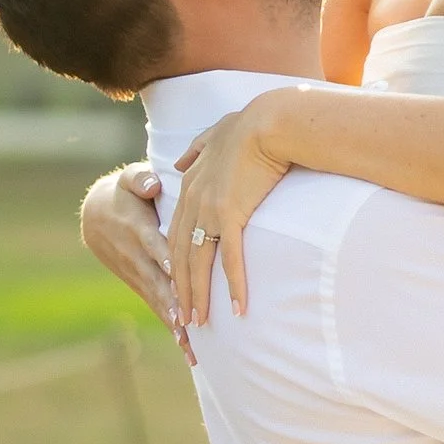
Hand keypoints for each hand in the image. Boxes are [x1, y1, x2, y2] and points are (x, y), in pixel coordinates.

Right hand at [80, 165, 181, 344]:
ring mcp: (138, 275)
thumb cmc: (124, 193)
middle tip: (188, 322)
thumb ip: (139, 179)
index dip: (163, 258)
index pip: (152, 245)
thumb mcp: (129, 179)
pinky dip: (171, 327)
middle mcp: (137, 258)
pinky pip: (158, 307)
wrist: (96, 216)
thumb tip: (151, 185)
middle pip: (157, 282)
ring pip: (158, 301)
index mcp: (137, 230)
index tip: (175, 271)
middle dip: (172, 302)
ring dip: (173, 323)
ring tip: (190, 346)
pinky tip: (187, 349)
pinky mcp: (142, 286)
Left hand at [171, 93, 294, 325]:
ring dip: (199, 295)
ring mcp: (209, 209)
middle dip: (180, 289)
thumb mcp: (213, 134)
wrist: (268, 121)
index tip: (177, 285)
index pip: (175, 233)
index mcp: (189, 185)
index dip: (174, 262)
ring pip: (198, 262)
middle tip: (183, 316)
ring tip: (200, 322)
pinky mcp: (231, 214)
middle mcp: (193, 200)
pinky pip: (230, 258)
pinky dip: (232, 285)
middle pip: (180, 254)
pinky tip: (237, 308)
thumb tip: (178, 162)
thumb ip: (194, 150)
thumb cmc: (249, 124)